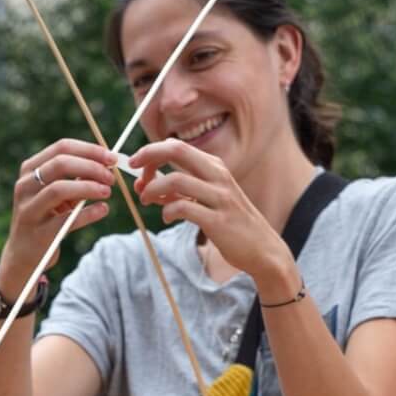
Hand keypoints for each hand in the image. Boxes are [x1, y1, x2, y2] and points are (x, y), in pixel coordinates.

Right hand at [0, 139, 117, 295]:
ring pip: (59, 189)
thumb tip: (106, 164)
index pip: (61, 148)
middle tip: (111, 176)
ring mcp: (29, 209)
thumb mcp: (57, 194)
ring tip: (107, 192)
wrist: (25, 253)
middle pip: (60, 164)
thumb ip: (76, 178)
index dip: (89, 150)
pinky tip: (103, 210)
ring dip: (88, 188)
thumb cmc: (47, 217)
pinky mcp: (39, 233)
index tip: (111, 157)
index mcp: (30, 169)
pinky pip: (67, 219)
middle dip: (91, 167)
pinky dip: (89, 213)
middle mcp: (25, 186)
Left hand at [128, 139, 293, 286]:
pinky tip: (167, 217)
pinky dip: (168, 210)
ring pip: (176, 179)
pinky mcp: (218, 220)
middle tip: (133, 172)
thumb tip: (145, 186)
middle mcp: (218, 176)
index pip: (177, 146)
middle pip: (176, 151)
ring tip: (146, 200)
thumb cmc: (231, 224)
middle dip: (148, 157)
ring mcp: (220, 197)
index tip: (136, 166)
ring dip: (153, 189)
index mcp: (215, 166)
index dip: (151, 152)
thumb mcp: (208, 199)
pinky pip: (184, 207)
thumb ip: (180, 191)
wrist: (263, 249)